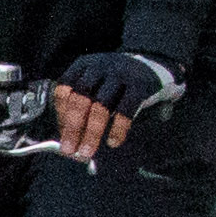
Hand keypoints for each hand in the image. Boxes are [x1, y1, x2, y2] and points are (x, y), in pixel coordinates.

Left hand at [51, 52, 180, 156]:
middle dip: (73, 127)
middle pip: (81, 98)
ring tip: (87, 151)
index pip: (65, 89)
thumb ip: (83, 107)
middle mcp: (101, 66)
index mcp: (84, 65)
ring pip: (101, 105)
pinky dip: (118, 129)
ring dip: (92, 132)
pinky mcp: (140, 84)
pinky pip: (125, 110)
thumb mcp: (97, 84)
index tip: (62, 135)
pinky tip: (113, 142)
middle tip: (70, 150)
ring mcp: (121, 74)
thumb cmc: (118, 84)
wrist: (154, 65)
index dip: (61, 114)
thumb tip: (69, 141)